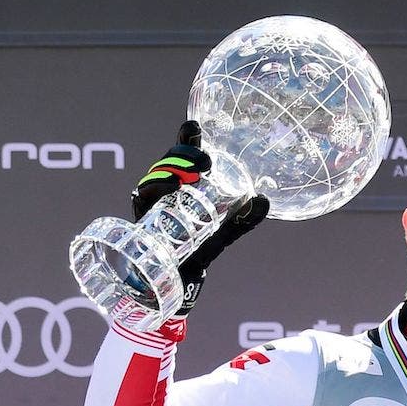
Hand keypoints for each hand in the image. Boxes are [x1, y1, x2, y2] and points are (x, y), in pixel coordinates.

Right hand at [131, 121, 269, 315]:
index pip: (183, 155)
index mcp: (185, 185)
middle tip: (204, 161)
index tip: (194, 126)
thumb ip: (243, 219)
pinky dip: (153, 190)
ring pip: (155, 174)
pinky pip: (142, 196)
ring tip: (189, 176)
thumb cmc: (198, 249)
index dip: (186, 138)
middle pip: (169, 160)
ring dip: (170, 170)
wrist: (179, 279)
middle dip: (182, 154)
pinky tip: (167, 189)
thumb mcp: (223, 233)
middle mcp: (166, 188)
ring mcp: (152, 201)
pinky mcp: (141, 216)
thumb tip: (265, 200)